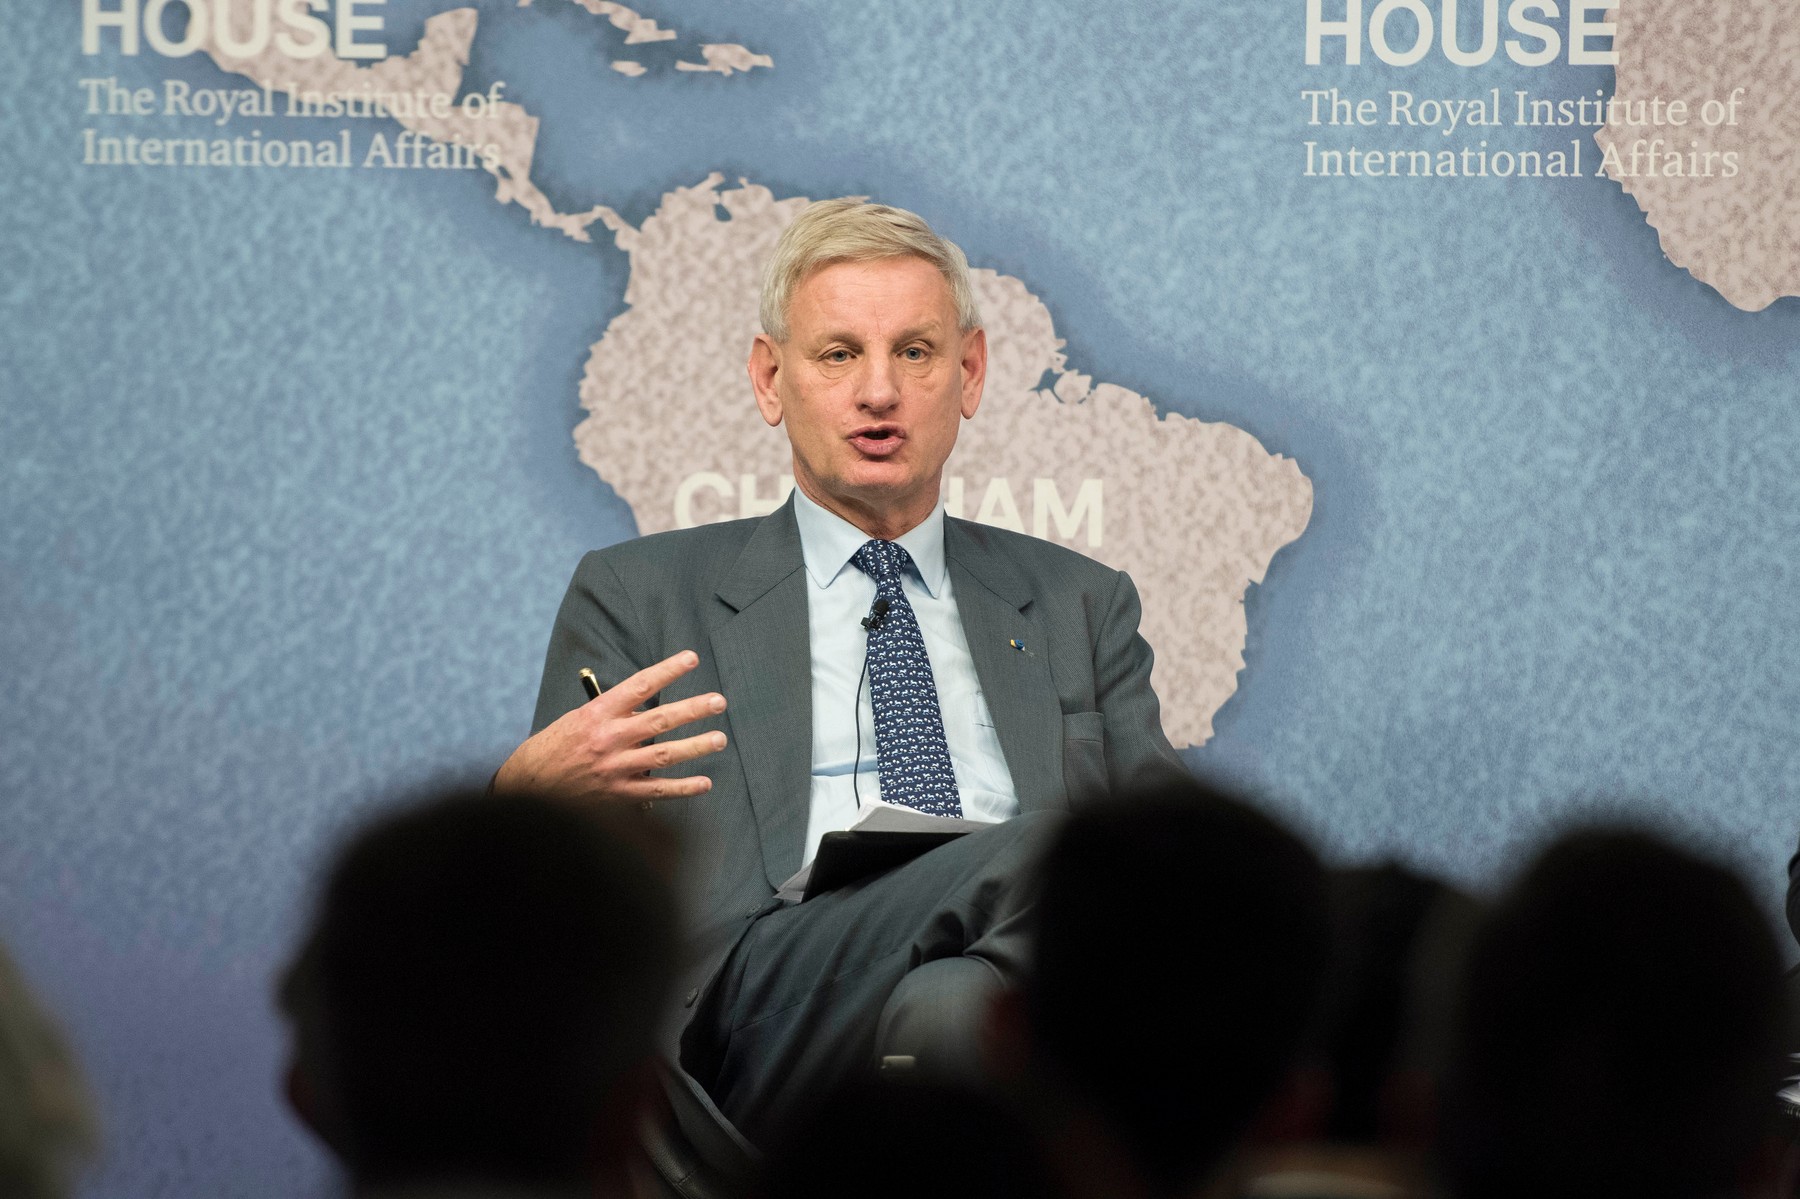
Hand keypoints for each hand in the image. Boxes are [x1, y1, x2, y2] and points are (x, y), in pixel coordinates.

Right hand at [494, 650, 727, 805]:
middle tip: (719, 701)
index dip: (668, 670)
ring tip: (719, 739)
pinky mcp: (618, 794)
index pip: (639, 685)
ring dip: (696, 746)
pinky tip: (704, 783)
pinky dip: (683, 788)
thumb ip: (614, 714)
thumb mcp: (579, 720)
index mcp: (598, 713)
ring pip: (664, 755)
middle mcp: (609, 739)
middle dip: (693, 709)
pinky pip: (657, 790)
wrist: (528, 785)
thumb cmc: (556, 748)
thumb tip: (650, 711)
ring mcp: (615, 768)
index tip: (692, 658)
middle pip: (660, 720)